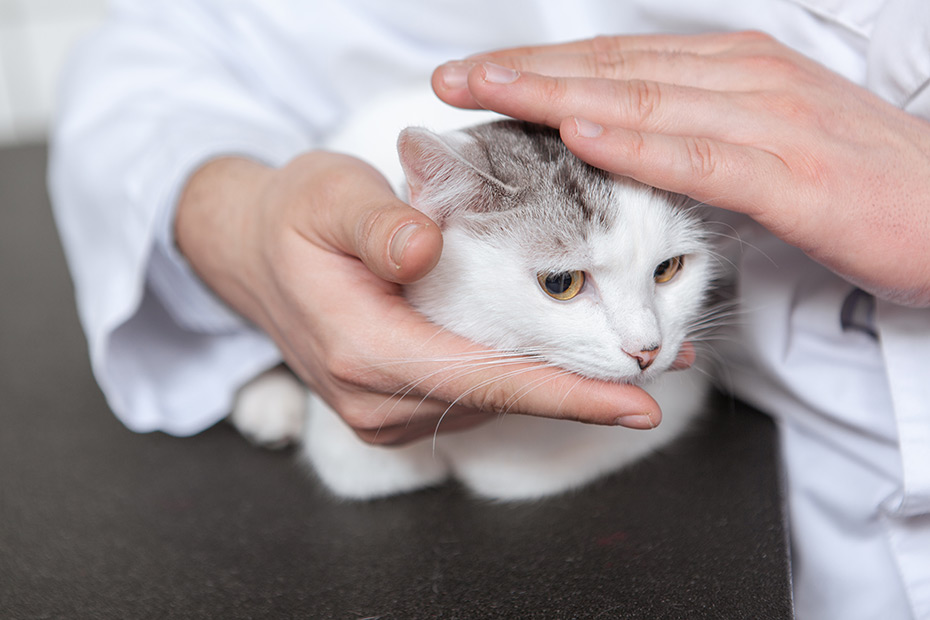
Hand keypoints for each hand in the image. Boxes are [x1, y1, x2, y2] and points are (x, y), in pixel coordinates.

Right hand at [175, 152, 660, 444]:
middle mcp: (375, 399)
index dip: (563, 393)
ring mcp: (382, 412)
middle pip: (499, 400)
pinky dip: (521, 380)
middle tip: (665, 363)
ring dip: (557, 384)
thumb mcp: (327, 197)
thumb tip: (424, 250)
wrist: (250, 254)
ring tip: (625, 355)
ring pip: (489, 404)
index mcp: (364, 350)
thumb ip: (376, 224)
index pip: (482, 381)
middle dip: (582, 387)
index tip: (634, 403)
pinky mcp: (393, 406)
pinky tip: (558, 355)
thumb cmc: (295, 218)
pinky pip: (471, 399)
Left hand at [433, 32, 929, 306]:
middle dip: (527, 73)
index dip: (542, 67)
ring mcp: (769, 122)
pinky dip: (637, 142)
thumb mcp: (767, 144)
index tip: (480, 76)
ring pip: (645, 101)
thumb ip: (700, 136)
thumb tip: (629, 146)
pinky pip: (701, 155)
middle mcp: (745, 81)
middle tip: (456, 77)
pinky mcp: (793, 174)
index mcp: (734, 73)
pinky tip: (582, 133)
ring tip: (491, 92)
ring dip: (559, 94)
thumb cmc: (861, 183)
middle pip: (615, 70)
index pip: (618, 63)